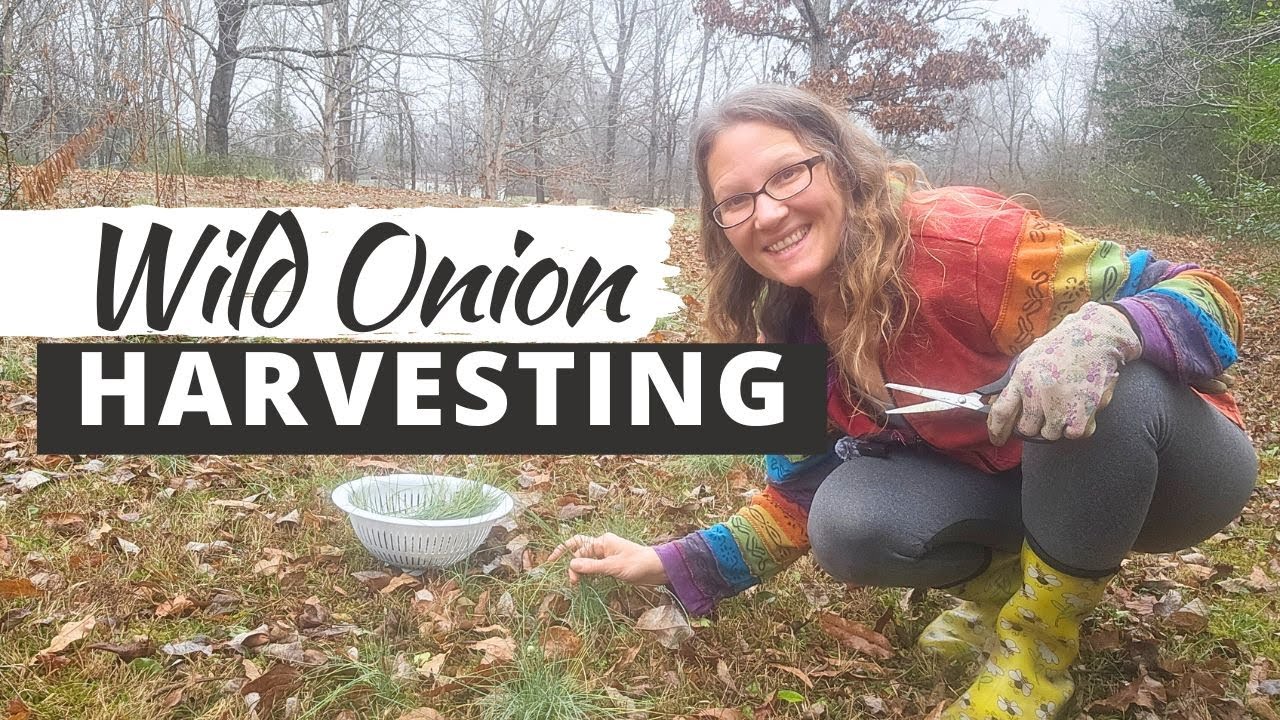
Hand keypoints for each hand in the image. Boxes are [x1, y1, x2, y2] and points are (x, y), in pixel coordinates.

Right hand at [544, 533, 667, 585]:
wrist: (658, 569)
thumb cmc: (638, 564)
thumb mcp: (613, 567)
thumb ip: (592, 566)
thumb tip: (571, 564)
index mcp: (602, 541)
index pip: (577, 544)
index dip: (562, 551)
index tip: (551, 562)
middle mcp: (603, 547)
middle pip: (580, 554)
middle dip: (573, 567)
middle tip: (573, 584)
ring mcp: (607, 557)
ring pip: (587, 563)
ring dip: (581, 573)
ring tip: (579, 586)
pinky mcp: (612, 566)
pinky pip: (595, 569)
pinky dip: (590, 576)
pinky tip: (588, 585)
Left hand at [988, 303, 1141, 444]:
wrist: (1095, 337)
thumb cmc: (1061, 346)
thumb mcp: (1030, 358)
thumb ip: (1016, 382)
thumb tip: (997, 402)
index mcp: (1022, 378)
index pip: (1001, 412)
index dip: (997, 430)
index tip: (998, 439)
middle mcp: (1038, 392)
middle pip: (1026, 428)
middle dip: (1034, 423)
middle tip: (1045, 411)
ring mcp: (1059, 403)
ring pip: (1050, 433)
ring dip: (1056, 424)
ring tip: (1065, 405)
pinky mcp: (1082, 411)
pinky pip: (1074, 434)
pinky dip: (1077, 427)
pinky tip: (1080, 410)